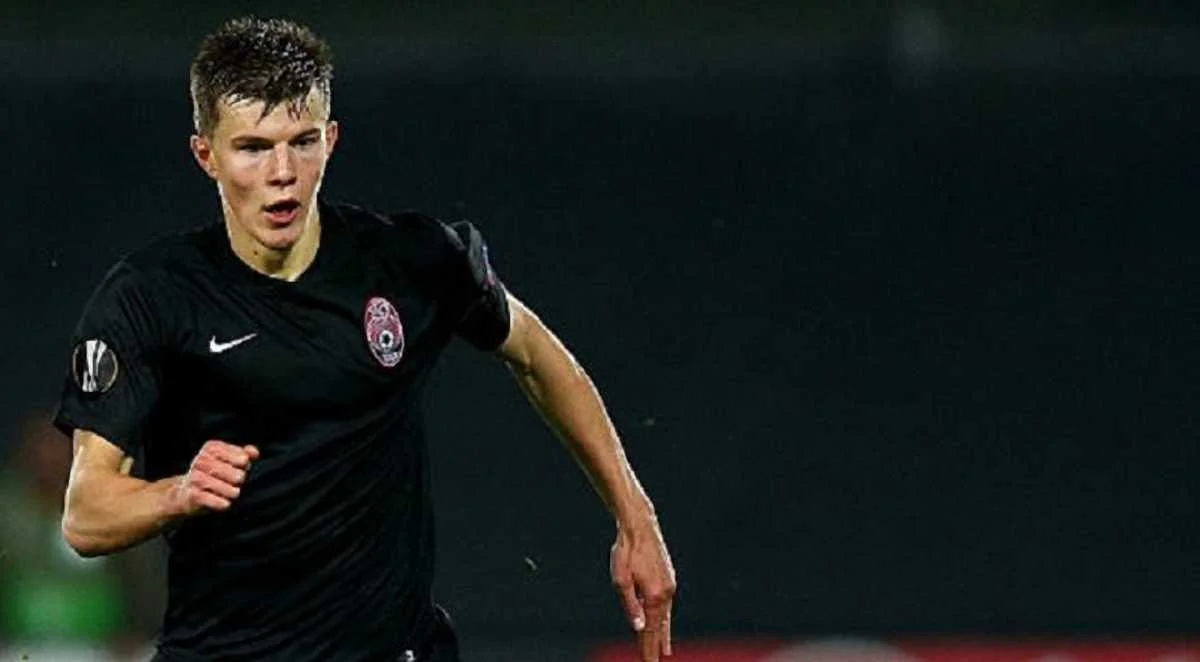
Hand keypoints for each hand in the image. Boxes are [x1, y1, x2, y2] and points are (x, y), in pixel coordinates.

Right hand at [168, 440, 258, 515]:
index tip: (237, 467)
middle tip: (233, 482)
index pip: (243, 458)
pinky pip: (218, 502)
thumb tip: (254, 452)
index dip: (244, 466)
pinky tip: (223, 503)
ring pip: (230, 489)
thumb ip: (245, 454)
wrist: (185, 493)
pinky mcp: (193, 495)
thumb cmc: (214, 475)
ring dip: (233, 493)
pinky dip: (223, 504)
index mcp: (211, 448)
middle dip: (239, 481)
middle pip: (238, 475)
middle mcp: (201, 460)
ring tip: (229, 492)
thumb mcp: (229, 461)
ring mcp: (196, 478)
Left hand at [611, 518, 676, 660]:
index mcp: (655, 596)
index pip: (651, 631)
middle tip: (655, 661)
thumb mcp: (621, 580)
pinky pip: (666, 605)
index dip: (649, 649)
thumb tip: (639, 628)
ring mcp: (669, 585)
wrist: (640, 526)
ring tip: (664, 650)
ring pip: (666, 616)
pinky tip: (662, 622)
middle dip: (657, 646)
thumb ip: (630, 605)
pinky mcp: (668, 578)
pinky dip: (665, 618)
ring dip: (663, 633)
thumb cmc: (626, 551)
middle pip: (661, 626)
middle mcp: (666, 593)